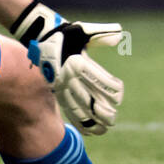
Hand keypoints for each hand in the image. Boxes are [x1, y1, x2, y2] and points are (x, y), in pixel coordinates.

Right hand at [11, 2, 123, 135]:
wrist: (43, 38)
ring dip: (91, 121)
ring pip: (76, 109)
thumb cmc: (68, 35)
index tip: (119, 95)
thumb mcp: (84, 31)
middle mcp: (67, 76)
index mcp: (76, 62)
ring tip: (104, 129)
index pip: (97, 80)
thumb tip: (120, 36)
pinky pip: (67, 110)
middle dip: (101, 112)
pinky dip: (78, 123)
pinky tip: (89, 132)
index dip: (110, 90)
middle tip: (113, 118)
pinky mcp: (57, 92)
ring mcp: (61, 86)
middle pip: (87, 99)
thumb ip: (101, 34)